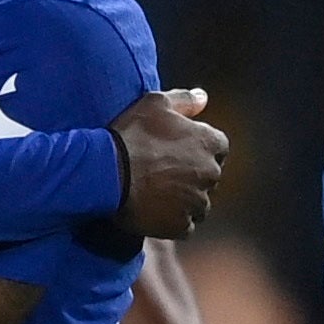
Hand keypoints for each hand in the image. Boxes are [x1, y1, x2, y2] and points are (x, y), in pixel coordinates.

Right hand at [110, 90, 227, 239]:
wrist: (106, 172)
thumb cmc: (130, 134)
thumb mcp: (154, 104)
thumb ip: (184, 100)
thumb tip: (203, 98)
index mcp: (210, 143)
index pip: (218, 147)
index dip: (197, 149)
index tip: (176, 150)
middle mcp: (210, 174)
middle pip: (208, 177)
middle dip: (191, 175)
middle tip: (161, 172)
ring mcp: (197, 202)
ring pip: (198, 204)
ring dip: (183, 200)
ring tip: (155, 194)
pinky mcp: (181, 225)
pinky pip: (184, 226)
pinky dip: (172, 221)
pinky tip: (153, 210)